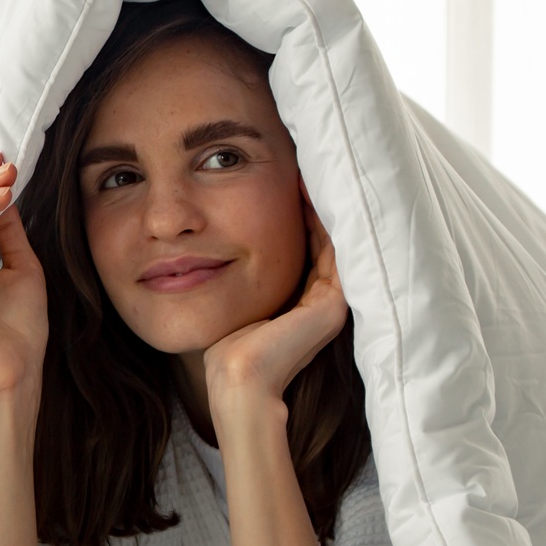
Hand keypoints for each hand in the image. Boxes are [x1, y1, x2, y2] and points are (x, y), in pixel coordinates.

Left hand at [203, 190, 347, 409]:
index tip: (285, 182)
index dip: (297, 216)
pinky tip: (306, 193)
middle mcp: (322, 301)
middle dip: (311, 207)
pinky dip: (319, 221)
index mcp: (303, 303)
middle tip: (299, 167)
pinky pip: (331, 250)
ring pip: (331, 242)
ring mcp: (332, 303)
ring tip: (305, 172)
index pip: (306, 249)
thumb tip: (212, 251)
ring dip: (318, 208)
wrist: (237, 377)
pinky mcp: (333, 304)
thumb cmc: (226, 346)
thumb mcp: (235, 302)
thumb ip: (240, 278)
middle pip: (322, 243)